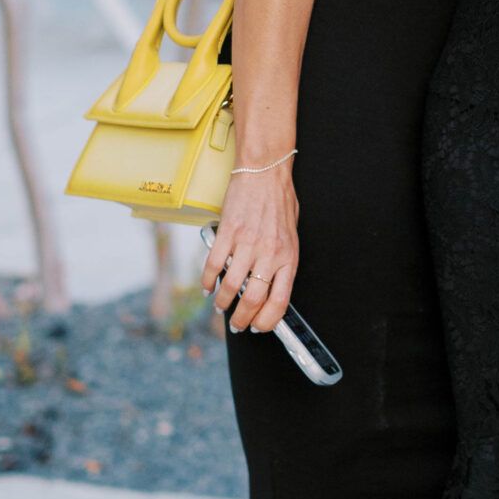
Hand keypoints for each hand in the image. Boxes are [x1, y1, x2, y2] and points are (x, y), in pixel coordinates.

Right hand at [202, 161, 298, 335]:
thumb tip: (271, 287)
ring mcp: (247, 244)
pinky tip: (207, 287)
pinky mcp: (228, 232)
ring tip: (220, 307)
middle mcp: (269, 254)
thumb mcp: (291, 235)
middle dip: (241, 319)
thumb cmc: (279, 201)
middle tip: (236, 325)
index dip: (267, 322)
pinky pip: (214, 264)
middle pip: (252, 300)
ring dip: (223, 303)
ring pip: (230, 287)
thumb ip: (281, 261)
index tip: (258, 327)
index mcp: (288, 258)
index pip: (280, 302)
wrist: (265, 171)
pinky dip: (208, 281)